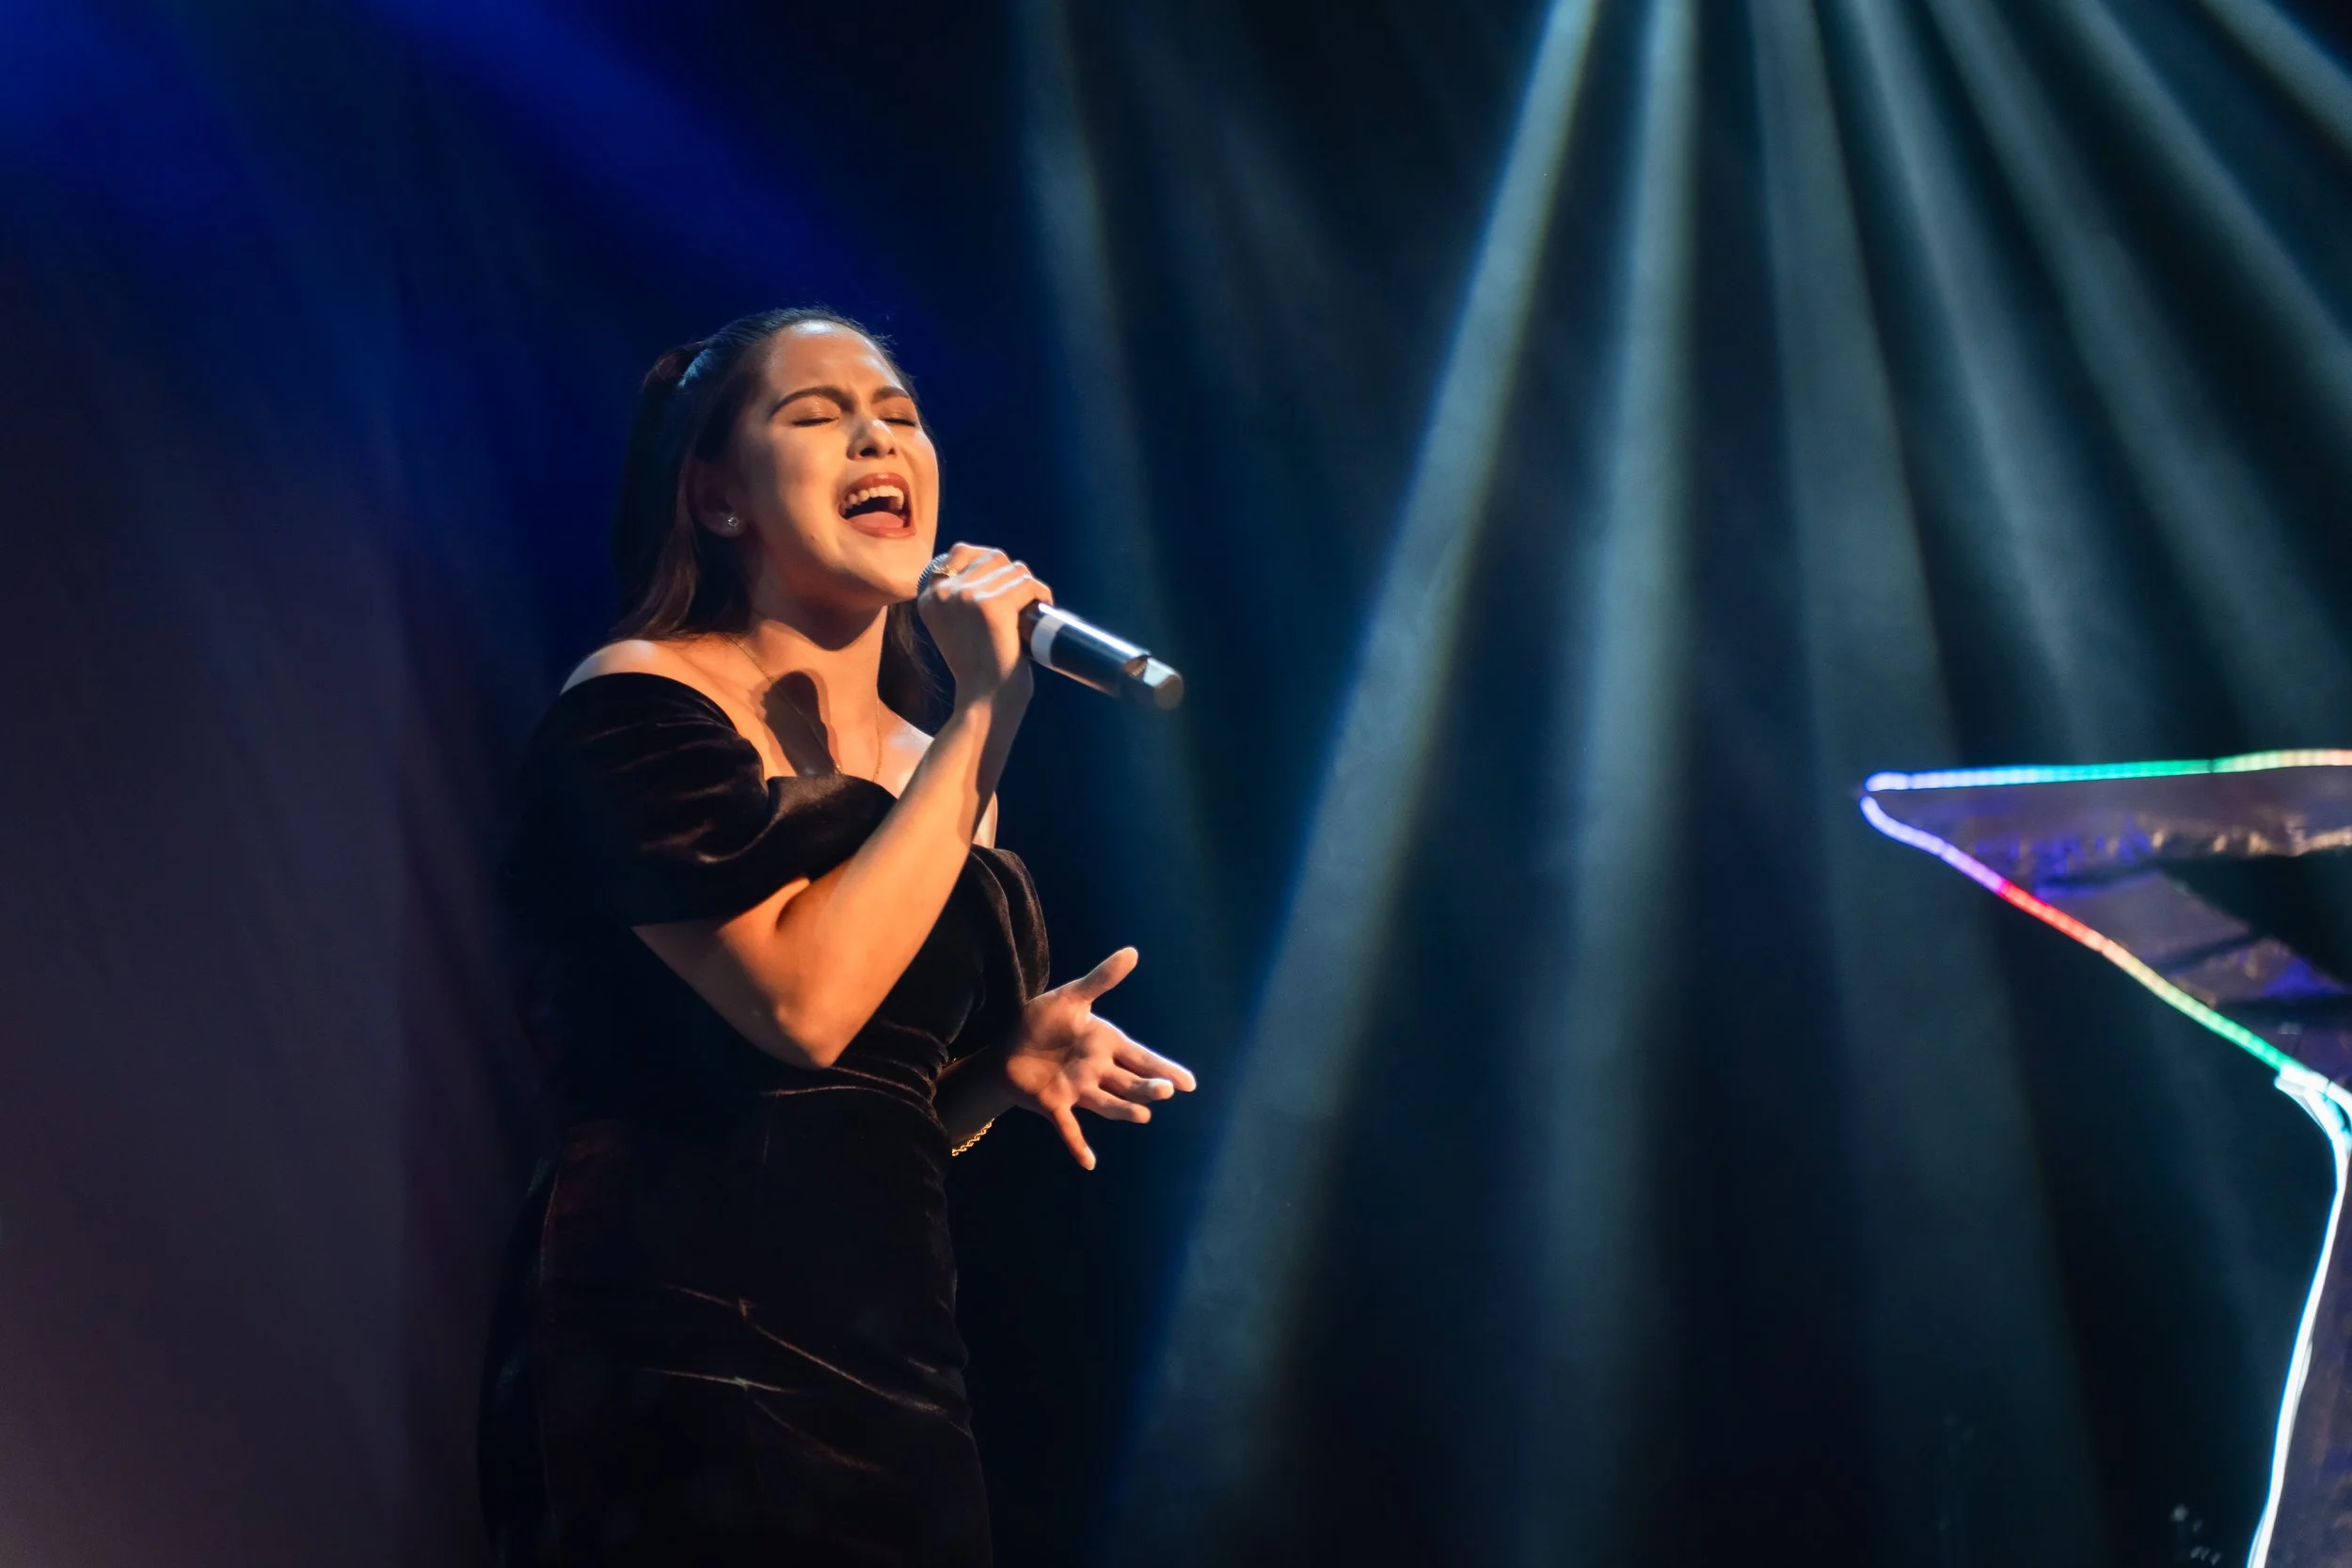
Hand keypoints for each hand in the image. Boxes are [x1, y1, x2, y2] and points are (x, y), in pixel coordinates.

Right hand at [918, 544, 1051, 709]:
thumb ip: (960, 596)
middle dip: (1012, 577)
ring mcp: (967, 596)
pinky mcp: (993, 606)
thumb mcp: (955, 625)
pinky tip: (1041, 610)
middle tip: (1021, 602)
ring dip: (1028, 587)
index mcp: (930, 596)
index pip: (961, 550)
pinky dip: (1041, 595)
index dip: (989, 561)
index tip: (1002, 584)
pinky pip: (1028, 584)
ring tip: (1030, 610)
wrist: (985, 699)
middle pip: (993, 557)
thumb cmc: (979, 666)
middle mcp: (944, 592)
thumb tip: (992, 561)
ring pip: (1014, 570)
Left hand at [999, 947, 1196, 1169]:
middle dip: (1147, 1087)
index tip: (1190, 1083)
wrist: (1005, 1044)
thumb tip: (1132, 951)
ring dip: (1123, 1110)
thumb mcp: (1072, 997)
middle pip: (1129, 1082)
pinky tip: (1088, 1162)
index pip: (1142, 1058)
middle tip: (1166, 1091)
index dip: (1165, 1069)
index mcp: (1105, 1045)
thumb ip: (1101, 980)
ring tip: (1142, 1115)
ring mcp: (1077, 1090)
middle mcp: (1097, 1071)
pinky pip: (1067, 1127)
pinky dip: (1076, 1145)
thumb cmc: (1041, 1021)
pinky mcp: (1053, 1105)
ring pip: (1106, 1103)